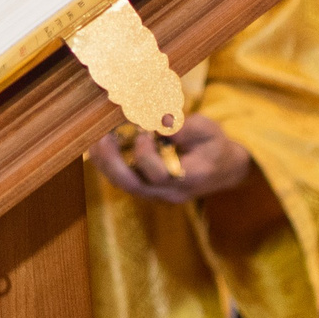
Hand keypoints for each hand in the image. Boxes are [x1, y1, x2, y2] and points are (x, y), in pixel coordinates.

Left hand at [88, 113, 252, 203]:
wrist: (222, 168)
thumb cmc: (214, 145)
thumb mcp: (208, 130)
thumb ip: (186, 128)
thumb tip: (161, 122)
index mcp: (190, 178)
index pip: (160, 174)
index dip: (146, 153)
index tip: (144, 131)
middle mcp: (171, 192)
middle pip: (134, 186)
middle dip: (113, 162)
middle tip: (102, 139)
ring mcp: (159, 195)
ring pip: (125, 186)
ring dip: (106, 164)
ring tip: (95, 140)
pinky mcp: (149, 191)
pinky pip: (124, 182)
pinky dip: (110, 165)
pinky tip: (101, 147)